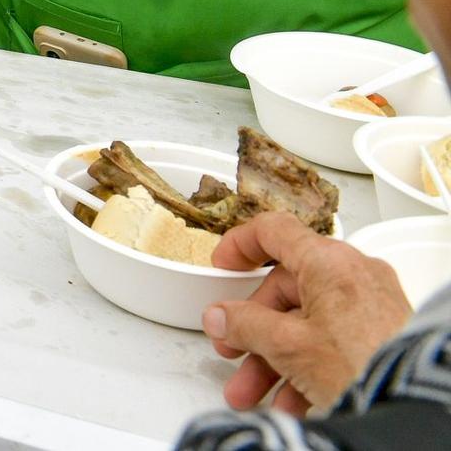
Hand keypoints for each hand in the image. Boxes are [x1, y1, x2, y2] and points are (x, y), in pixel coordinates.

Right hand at [204, 212, 411, 415]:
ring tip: (257, 391)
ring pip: (308, 321)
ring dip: (275, 356)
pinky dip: (308, 365)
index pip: (274, 231)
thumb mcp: (287, 345)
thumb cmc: (363, 365)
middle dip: (254, 328)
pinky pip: (334, 340)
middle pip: (288, 290)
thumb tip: (221, 317)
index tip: (222, 266)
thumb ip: (244, 324)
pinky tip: (294, 399)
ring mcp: (373, 305)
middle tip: (233, 350)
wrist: (415, 406)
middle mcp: (355, 275)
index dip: (240, 245)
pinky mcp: (385, 333)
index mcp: (329, 261)